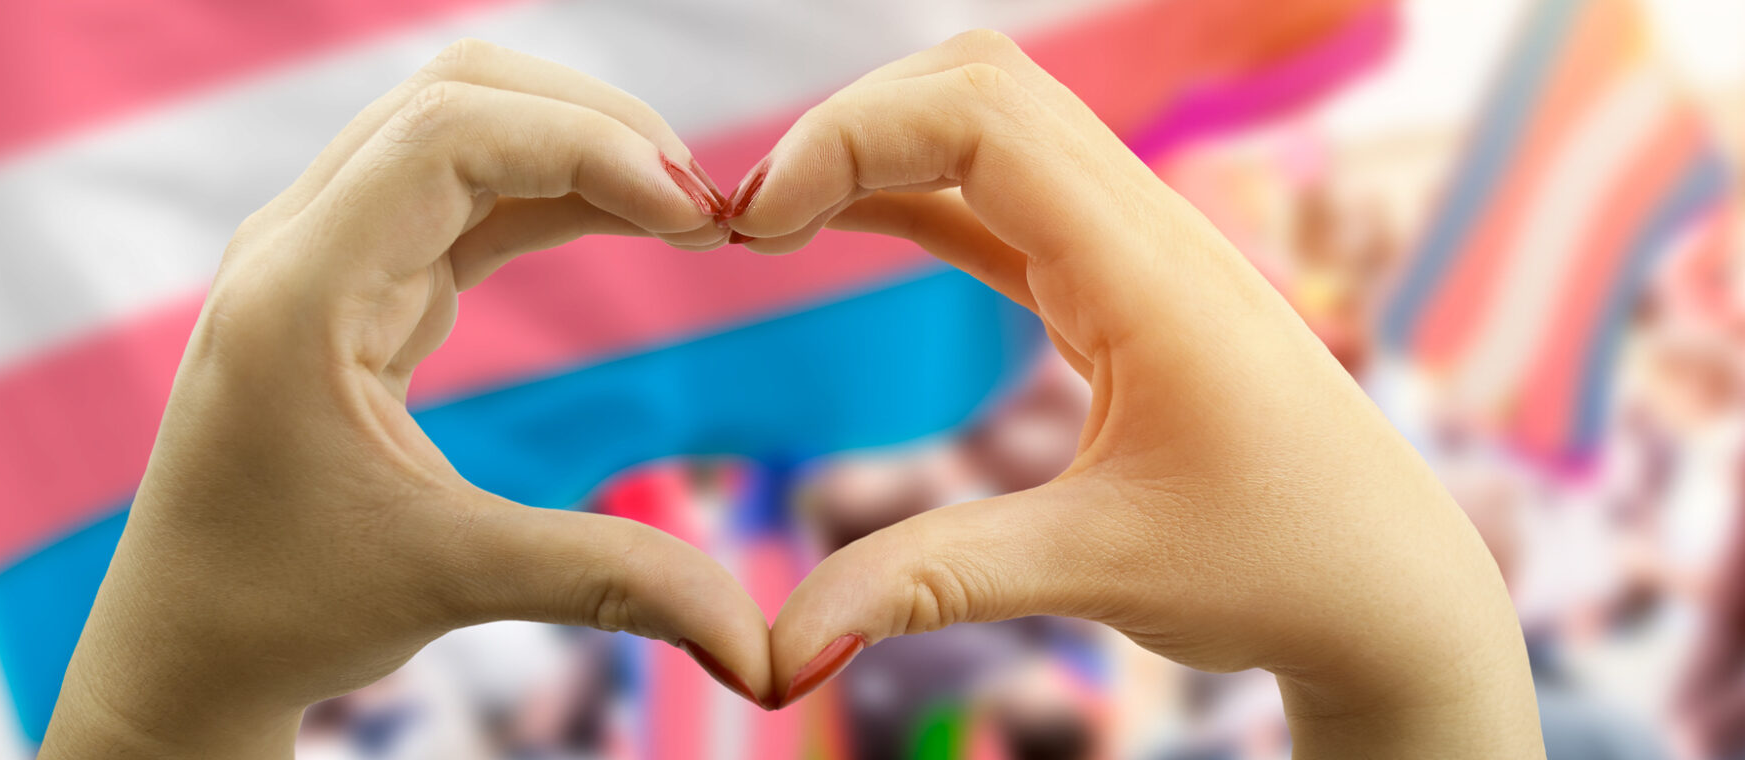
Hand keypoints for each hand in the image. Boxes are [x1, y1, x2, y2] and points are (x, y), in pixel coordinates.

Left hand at [40, 41, 772, 759]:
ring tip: (686, 213)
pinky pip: (460, 194)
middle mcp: (299, 245)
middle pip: (458, 97)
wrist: (183, 647)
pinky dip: (551, 193)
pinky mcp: (352, 282)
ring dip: (577, 150)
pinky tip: (630, 221)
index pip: (450, 136)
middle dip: (594, 125)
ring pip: (460, 130)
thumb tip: (759, 646)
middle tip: (706, 205)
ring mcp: (322, 254)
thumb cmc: (283, 610)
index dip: (588, 146)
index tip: (697, 215)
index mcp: (299, 292)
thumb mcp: (453, 582)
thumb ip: (611, 580)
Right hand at [728, 31, 1544, 757]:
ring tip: (771, 220)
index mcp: (1147, 270)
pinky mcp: (1120, 285)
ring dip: (878, 148)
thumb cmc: (1279, 568)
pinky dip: (914, 193)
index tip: (757, 224)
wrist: (1389, 586)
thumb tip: (779, 653)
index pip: (982, 118)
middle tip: (746, 219)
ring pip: (992, 125)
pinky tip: (841, 222)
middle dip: (849, 123)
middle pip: (979, 86)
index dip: (850, 136)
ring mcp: (1136, 247)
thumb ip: (932, 583)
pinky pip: (1003, 197)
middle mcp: (1146, 228)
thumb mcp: (1097, 569)